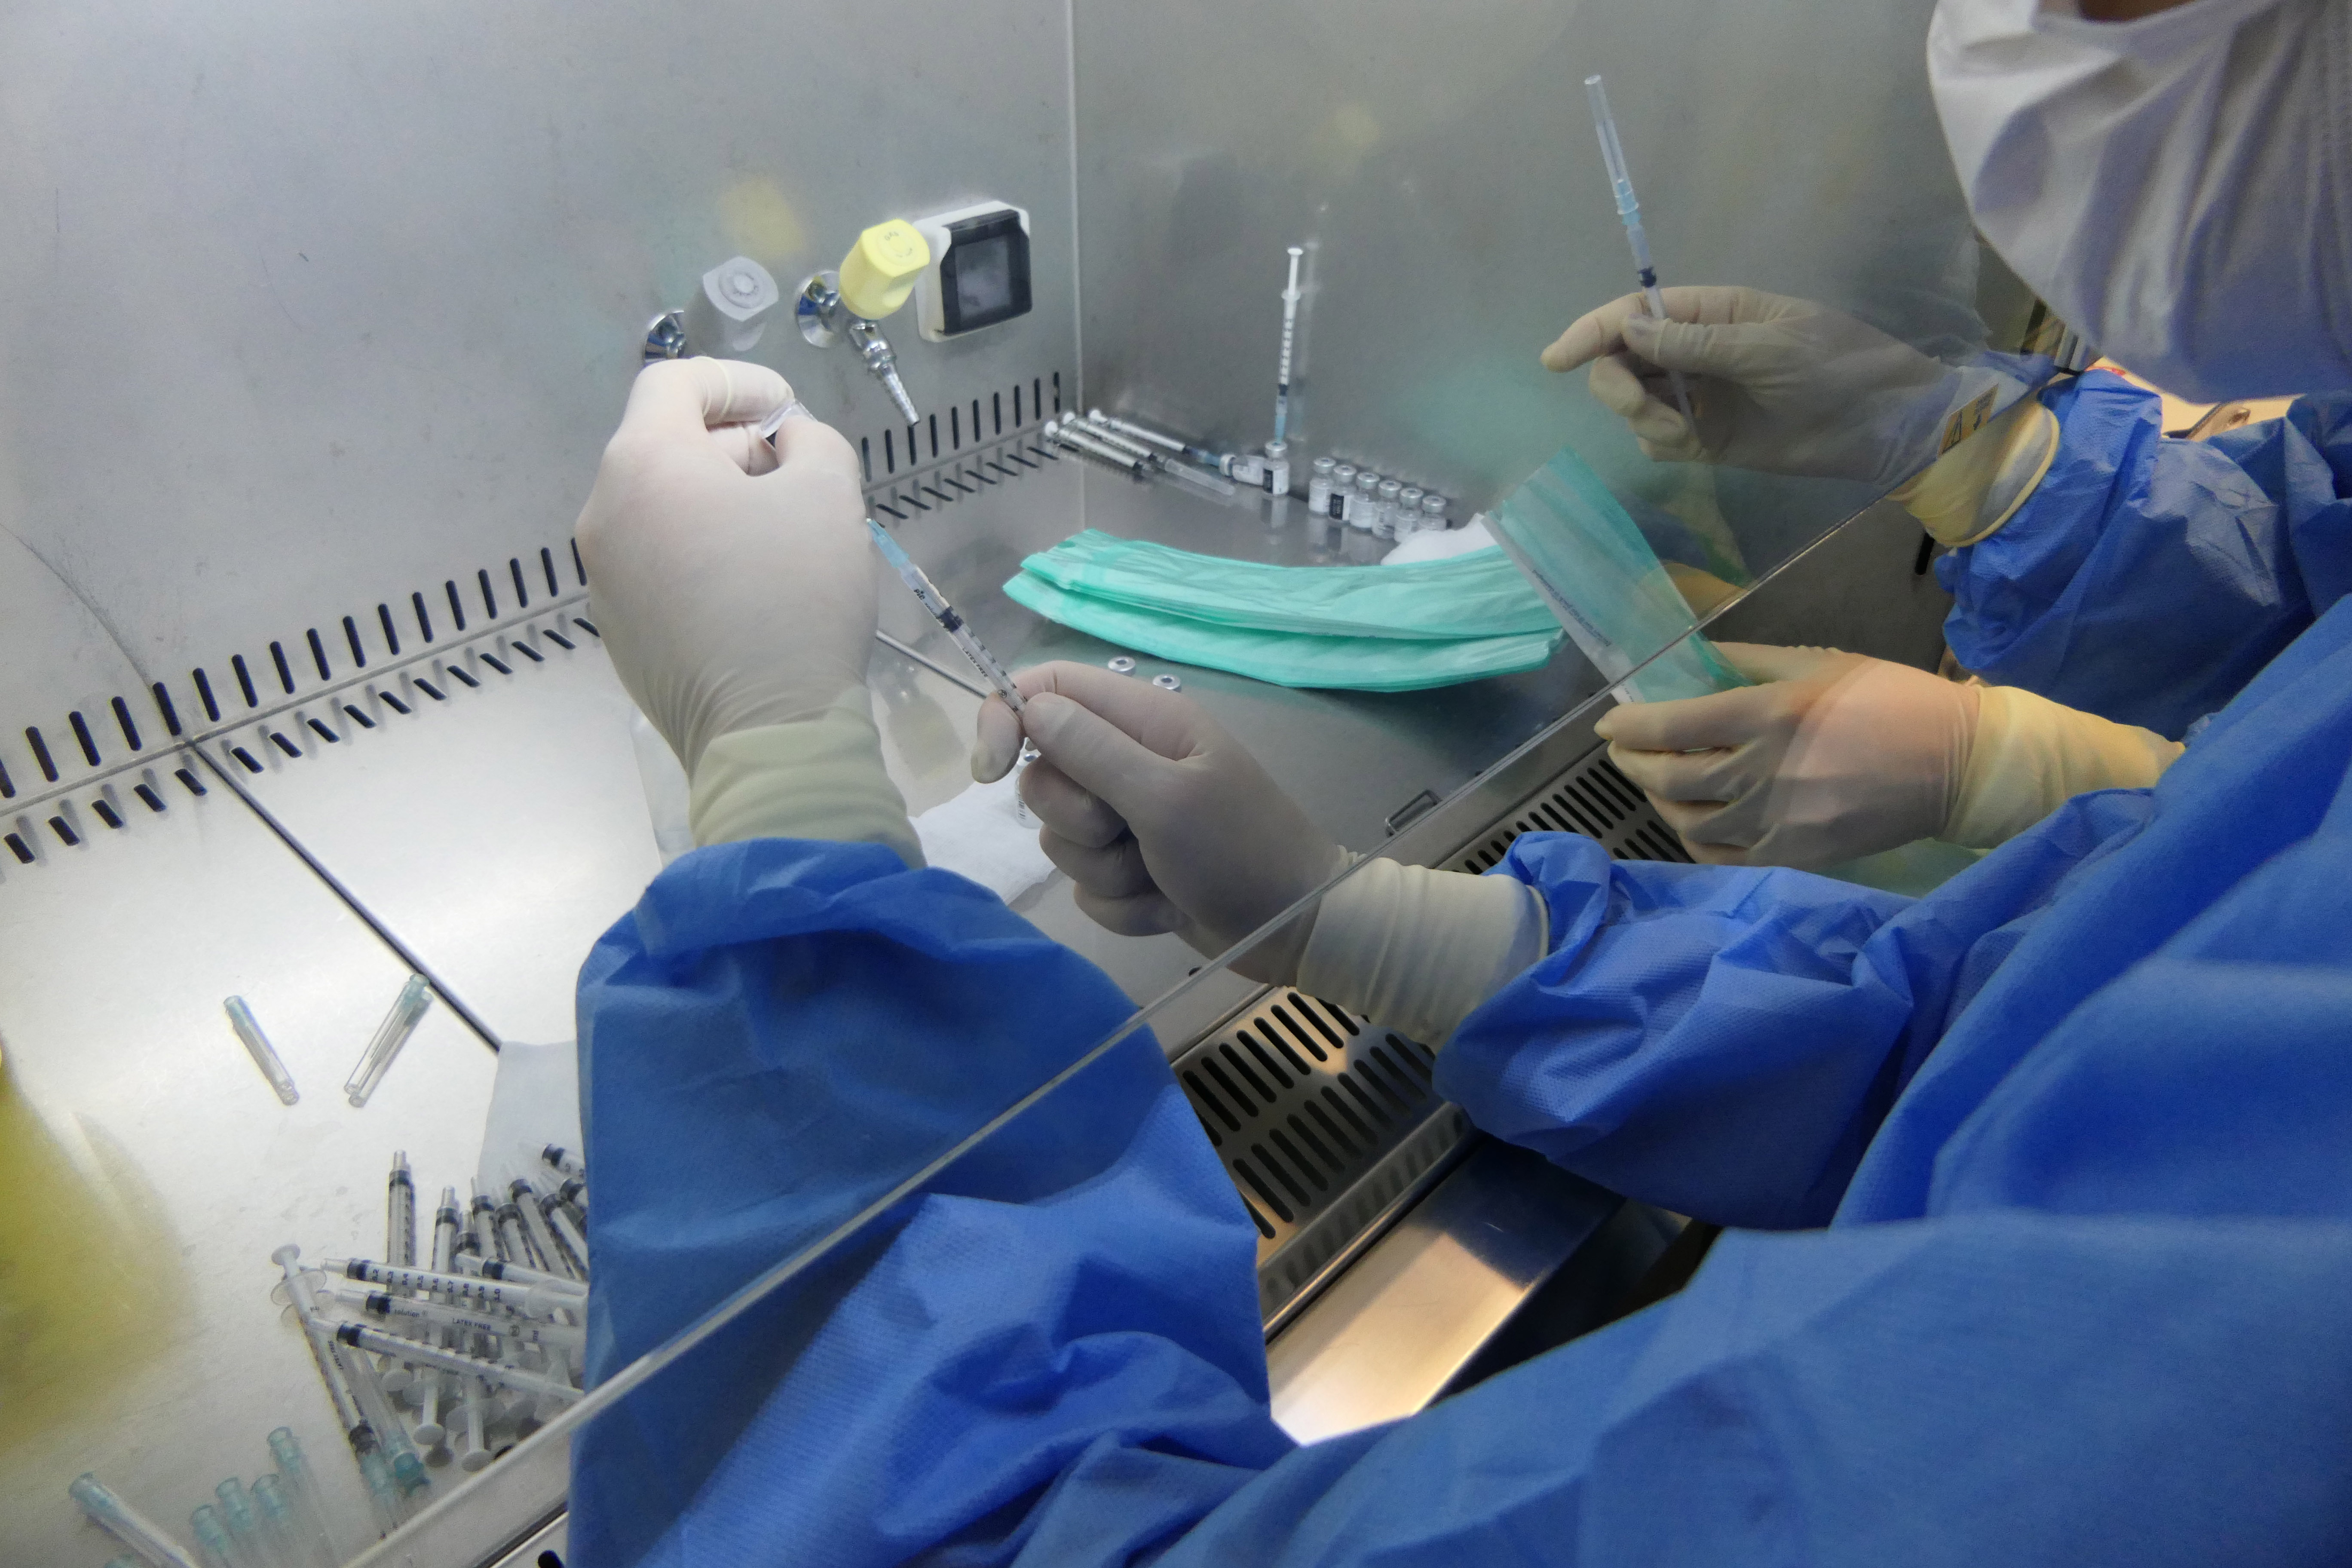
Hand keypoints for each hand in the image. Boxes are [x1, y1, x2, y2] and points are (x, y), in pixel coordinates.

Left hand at [575, 359, 871, 773]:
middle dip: (736, 448)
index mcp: (644, 465)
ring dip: (720, 505)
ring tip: (783, 539)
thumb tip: (786, 443)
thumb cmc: (797, 600)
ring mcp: (603, 579)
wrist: (768, 737)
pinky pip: (659, 566)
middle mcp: (604, 515)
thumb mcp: (830, 496)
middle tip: (800, 478)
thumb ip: (812, 441)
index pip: (674, 383)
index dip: (736, 381)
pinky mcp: (619, 631)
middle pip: (667, 447)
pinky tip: (754, 592)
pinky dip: (702, 556)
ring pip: (663, 511)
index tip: (787, 407)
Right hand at [971, 663, 1348, 980]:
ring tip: (1159, 874)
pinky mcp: (1130, 870)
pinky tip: (1166, 904)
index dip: (1005, 719)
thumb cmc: (1241, 850)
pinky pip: (1086, 886)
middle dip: (1075, 818)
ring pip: (1060, 839)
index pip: (1046, 689)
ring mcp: (1129, 818)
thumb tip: (1028, 707)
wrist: (1296, 926)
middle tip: (1126, 831)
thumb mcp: (1166, 796)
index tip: (989, 770)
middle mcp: (1130, 761)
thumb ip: (1093, 750)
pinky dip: (1123, 905)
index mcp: (1144, 720)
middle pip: (1044, 774)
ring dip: (1106, 870)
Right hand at [1542, 286, 1959, 485]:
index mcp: (1712, 311)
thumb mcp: (1770, 347)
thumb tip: (1627, 329)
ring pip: (1632, 404)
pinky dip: (1662, 443)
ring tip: (1689, 433)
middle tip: (1646, 408)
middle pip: (1620, 361)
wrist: (1883, 424)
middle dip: (1617, 386)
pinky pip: (1656, 440)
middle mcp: (1695, 350)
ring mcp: (1698, 396)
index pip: (1634, 314)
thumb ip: (1697, 341)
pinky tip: (1697, 446)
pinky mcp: (1707, 438)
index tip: (1557, 358)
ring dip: (1645, 419)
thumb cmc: (1838, 367)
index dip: (1591, 332)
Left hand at [1594, 643, 1980, 867]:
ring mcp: (1777, 820)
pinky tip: (1691, 822)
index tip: (1609, 723)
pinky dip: (1693, 840)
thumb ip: (1751, 661)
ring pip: (1688, 820)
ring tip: (1655, 782)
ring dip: (1659, 799)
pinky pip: (1721, 858)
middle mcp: (1764, 771)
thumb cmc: (1891, 701)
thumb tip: (1695, 660)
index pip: (1671, 725)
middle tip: (1623, 751)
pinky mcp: (1795, 856)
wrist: (1956, 765)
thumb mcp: (1822, 662)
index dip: (1629, 725)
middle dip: (1632, 762)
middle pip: (1669, 776)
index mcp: (1770, 715)